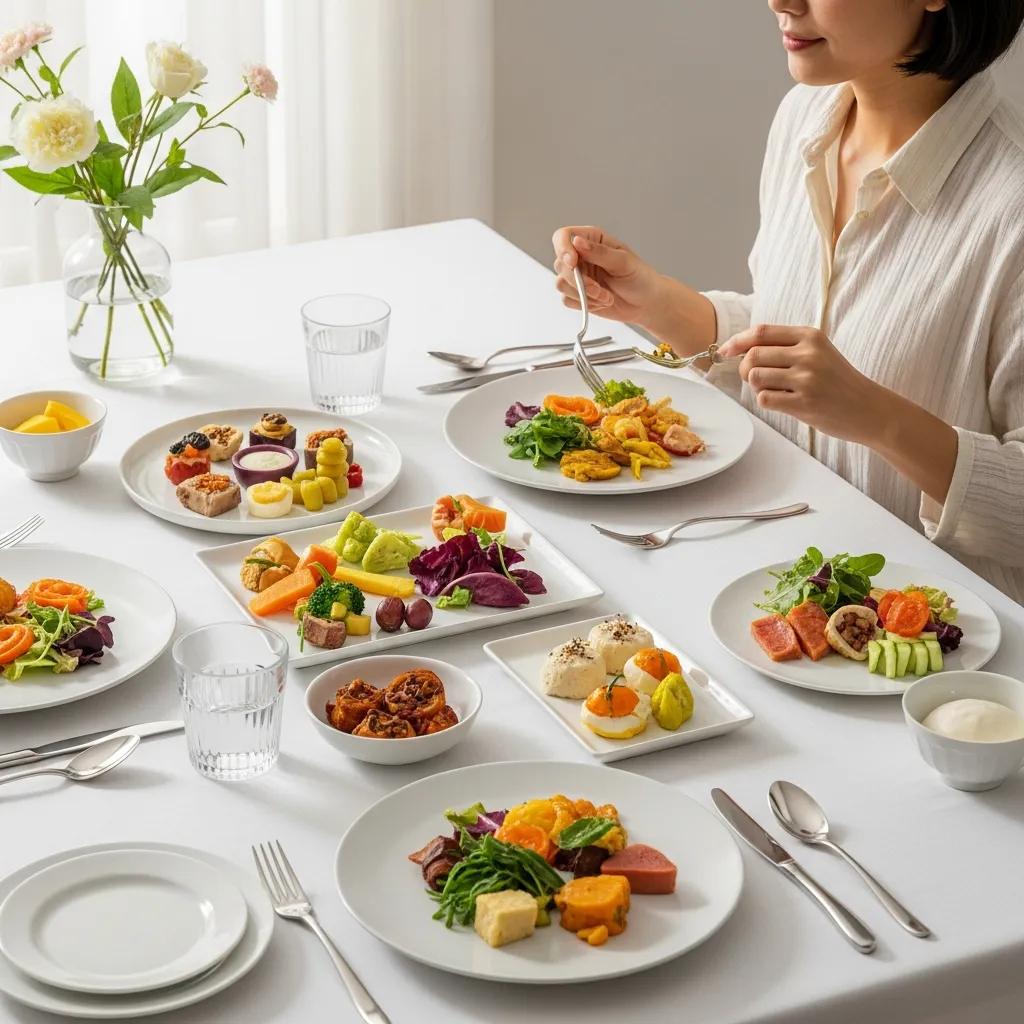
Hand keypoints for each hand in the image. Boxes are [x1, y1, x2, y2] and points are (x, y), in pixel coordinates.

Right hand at [551, 225, 663, 325]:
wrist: (646, 303)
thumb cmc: (640, 278)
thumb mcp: (624, 262)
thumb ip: (600, 253)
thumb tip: (577, 242)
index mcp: (592, 240)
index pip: (563, 236)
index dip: (562, 248)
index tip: (573, 262)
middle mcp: (581, 256)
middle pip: (560, 263)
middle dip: (578, 281)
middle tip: (598, 289)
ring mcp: (578, 276)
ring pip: (561, 284)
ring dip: (584, 295)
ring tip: (606, 297)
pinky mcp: (577, 295)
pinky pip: (567, 300)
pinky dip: (585, 304)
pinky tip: (602, 302)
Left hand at [718, 324, 880, 442]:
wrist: (868, 408)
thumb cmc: (837, 381)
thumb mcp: (818, 351)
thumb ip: (785, 346)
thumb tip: (740, 348)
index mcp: (809, 336)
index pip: (761, 332)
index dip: (737, 341)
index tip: (724, 351)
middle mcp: (808, 354)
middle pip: (753, 355)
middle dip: (745, 368)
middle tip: (757, 377)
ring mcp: (806, 379)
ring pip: (755, 377)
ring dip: (756, 385)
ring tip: (774, 389)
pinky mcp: (803, 403)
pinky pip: (764, 399)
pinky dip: (766, 401)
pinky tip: (783, 402)